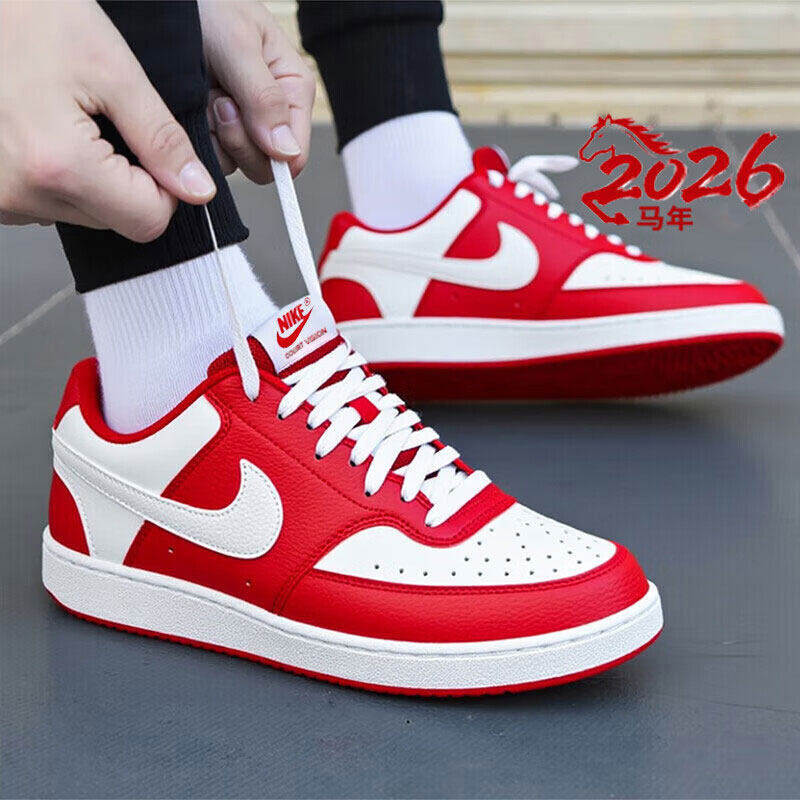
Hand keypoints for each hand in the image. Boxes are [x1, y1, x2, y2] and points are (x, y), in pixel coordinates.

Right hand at [0, 0, 215, 240]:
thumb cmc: (26, 14)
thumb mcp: (110, 68)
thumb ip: (161, 138)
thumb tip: (198, 189)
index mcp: (58, 167)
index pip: (148, 221)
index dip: (164, 188)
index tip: (152, 148)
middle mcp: (21, 193)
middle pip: (115, 221)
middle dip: (126, 181)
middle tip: (102, 122)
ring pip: (82, 213)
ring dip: (90, 178)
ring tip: (65, 119)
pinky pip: (46, 202)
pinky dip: (57, 175)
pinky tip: (43, 131)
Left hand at [199, 1, 314, 182]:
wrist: (166, 1)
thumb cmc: (209, 6)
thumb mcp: (239, 45)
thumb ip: (264, 98)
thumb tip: (286, 150)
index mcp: (292, 92)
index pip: (295, 153)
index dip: (270, 153)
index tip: (243, 120)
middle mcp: (272, 114)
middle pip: (266, 166)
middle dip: (238, 140)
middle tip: (220, 101)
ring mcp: (242, 126)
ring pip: (236, 163)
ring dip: (215, 136)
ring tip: (206, 95)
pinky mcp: (214, 131)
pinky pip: (211, 158)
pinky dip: (197, 137)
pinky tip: (194, 106)